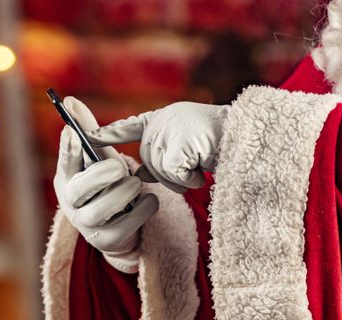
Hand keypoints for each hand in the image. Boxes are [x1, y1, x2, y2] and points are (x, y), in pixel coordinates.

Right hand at [54, 97, 158, 272]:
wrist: (116, 229)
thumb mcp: (96, 158)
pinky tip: (145, 200)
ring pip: (106, 205)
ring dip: (127, 190)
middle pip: (82, 188)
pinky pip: (132, 219)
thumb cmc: (104, 185)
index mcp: (67, 179)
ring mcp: (87, 224)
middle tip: (120, 167)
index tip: (73, 133)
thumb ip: (87, 131)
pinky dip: (145, 205)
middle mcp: (71, 203)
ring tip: (135, 184)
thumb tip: (71, 100)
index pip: (64, 162)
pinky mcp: (107, 240)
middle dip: (104, 174)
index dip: (67, 149)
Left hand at [87, 102, 229, 193]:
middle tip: (195, 167)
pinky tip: (205, 167)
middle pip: (148, 162)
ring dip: (183, 178)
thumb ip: (161, 158)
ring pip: (161, 172)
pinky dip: (192, 178)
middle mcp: (163, 120)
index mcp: (164, 118)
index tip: (88, 135)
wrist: (253, 136)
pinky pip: (175, 175)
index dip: (108, 134)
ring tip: (203, 163)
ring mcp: (170, 130)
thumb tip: (139, 173)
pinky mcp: (179, 145)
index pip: (129, 127)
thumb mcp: (187, 149)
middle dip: (169, 174)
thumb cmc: (224, 144)